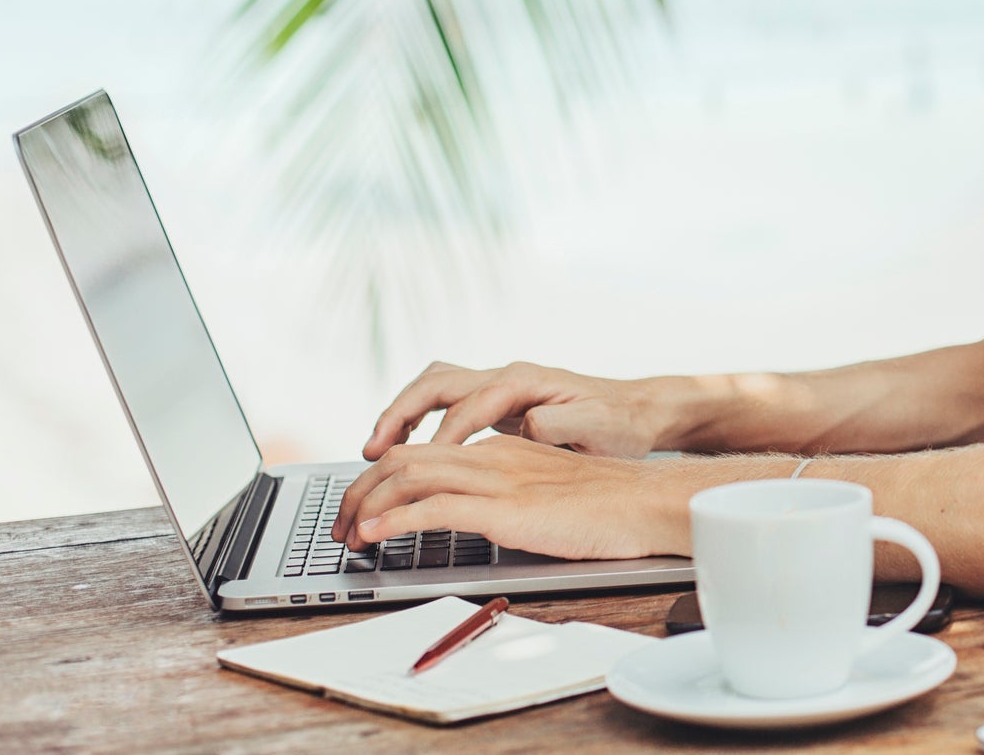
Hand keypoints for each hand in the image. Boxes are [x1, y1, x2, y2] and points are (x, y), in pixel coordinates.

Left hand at [331, 436, 677, 556]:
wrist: (644, 502)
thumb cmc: (606, 505)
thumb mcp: (546, 489)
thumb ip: (509, 494)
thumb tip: (475, 516)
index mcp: (500, 447)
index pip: (423, 452)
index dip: (382, 479)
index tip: (362, 509)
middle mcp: (491, 454)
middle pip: (404, 457)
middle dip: (360, 490)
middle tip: (339, 526)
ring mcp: (496, 479)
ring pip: (409, 475)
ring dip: (367, 504)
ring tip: (347, 534)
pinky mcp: (504, 508)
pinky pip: (435, 507)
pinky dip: (395, 519)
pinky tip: (376, 535)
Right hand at [359, 360, 665, 461]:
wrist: (637, 410)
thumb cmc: (619, 423)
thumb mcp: (599, 427)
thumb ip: (560, 426)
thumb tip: (527, 425)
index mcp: (525, 382)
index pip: (468, 407)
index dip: (442, 438)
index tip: (419, 468)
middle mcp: (506, 377)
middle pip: (437, 383)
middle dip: (400, 414)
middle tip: (372, 451)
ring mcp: (499, 387)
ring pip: (435, 387)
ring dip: (401, 413)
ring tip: (374, 449)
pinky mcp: (497, 402)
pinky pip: (445, 402)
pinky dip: (419, 418)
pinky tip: (407, 446)